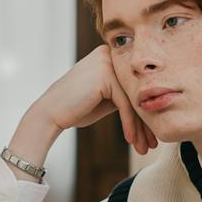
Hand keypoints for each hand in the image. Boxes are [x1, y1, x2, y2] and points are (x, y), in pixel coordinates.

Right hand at [8, 47, 157, 167]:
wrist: (49, 113)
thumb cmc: (76, 108)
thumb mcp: (106, 98)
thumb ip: (124, 94)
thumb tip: (152, 103)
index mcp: (110, 55)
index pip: (134, 87)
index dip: (144, 113)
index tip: (150, 135)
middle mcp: (109, 54)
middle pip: (136, 92)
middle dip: (145, 123)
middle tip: (151, 144)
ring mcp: (107, 62)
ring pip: (133, 99)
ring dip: (140, 128)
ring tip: (143, 147)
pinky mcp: (105, 75)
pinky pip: (124, 103)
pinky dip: (129, 124)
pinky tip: (130, 140)